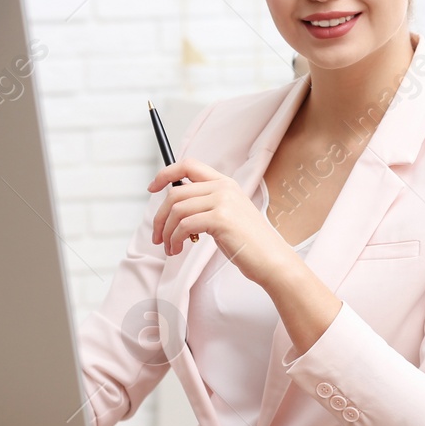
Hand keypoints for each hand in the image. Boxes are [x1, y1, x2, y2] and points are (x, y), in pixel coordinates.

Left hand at [148, 158, 295, 285]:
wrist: (272, 260)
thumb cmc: (249, 244)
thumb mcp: (227, 216)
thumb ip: (205, 206)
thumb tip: (175, 208)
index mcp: (225, 184)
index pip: (189, 165)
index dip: (165, 173)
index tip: (152, 187)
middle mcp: (224, 188)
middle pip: (176, 192)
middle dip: (160, 216)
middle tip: (158, 236)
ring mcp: (223, 201)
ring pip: (177, 210)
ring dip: (167, 232)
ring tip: (170, 247)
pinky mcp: (221, 218)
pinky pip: (184, 225)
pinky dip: (175, 239)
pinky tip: (178, 249)